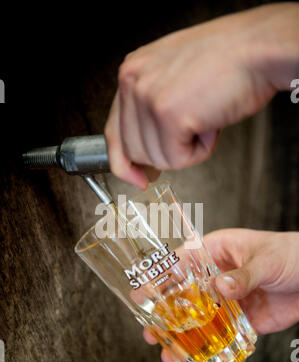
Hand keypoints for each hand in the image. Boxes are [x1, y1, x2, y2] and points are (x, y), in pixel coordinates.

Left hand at [104, 3, 298, 188]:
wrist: (257, 49)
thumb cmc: (226, 62)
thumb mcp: (174, 79)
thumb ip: (151, 109)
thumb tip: (145, 153)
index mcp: (132, 72)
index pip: (114, 132)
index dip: (124, 162)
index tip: (136, 178)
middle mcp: (133, 81)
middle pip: (134, 151)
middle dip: (164, 153)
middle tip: (189, 136)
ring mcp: (147, 97)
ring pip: (157, 158)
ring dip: (186, 149)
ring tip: (205, 118)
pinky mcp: (167, 114)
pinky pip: (177, 160)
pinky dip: (200, 151)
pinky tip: (210, 125)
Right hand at [143, 228, 298, 361]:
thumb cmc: (292, 253)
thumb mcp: (266, 260)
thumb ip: (243, 275)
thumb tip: (221, 287)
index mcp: (216, 251)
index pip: (181, 263)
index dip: (159, 279)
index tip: (140, 294)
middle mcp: (217, 275)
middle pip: (184, 296)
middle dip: (166, 315)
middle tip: (150, 332)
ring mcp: (228, 299)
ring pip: (199, 319)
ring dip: (184, 336)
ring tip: (169, 354)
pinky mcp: (243, 319)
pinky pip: (222, 334)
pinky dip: (210, 347)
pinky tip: (199, 359)